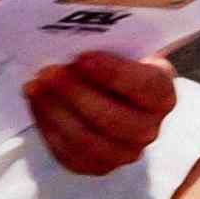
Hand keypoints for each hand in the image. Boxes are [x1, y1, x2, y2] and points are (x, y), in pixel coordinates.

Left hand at [23, 49, 173, 175]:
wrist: (101, 90)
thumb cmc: (110, 63)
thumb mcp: (118, 47)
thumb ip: (108, 42)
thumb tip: (82, 33)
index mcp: (161, 94)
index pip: (147, 87)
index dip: (115, 74)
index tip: (83, 57)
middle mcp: (149, 128)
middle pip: (117, 121)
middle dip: (78, 95)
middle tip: (50, 71)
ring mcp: (124, 151)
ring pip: (90, 141)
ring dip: (58, 112)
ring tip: (37, 85)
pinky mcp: (96, 165)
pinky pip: (69, 153)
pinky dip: (48, 126)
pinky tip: (38, 102)